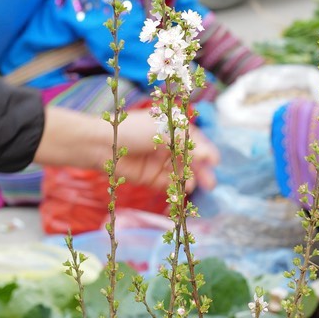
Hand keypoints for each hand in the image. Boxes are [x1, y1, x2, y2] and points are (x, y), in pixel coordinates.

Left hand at [36, 105, 217, 192]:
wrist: (103, 144)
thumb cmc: (133, 130)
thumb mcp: (166, 131)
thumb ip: (189, 145)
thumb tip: (210, 157)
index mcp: (171, 128)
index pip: (195, 140)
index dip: (206, 151)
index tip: (215, 162)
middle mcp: (167, 145)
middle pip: (190, 159)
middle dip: (201, 171)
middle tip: (211, 184)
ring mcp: (159, 162)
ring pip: (181, 173)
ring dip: (189, 180)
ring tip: (194, 187)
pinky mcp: (150, 177)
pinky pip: (168, 184)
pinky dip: (177, 188)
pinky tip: (183, 189)